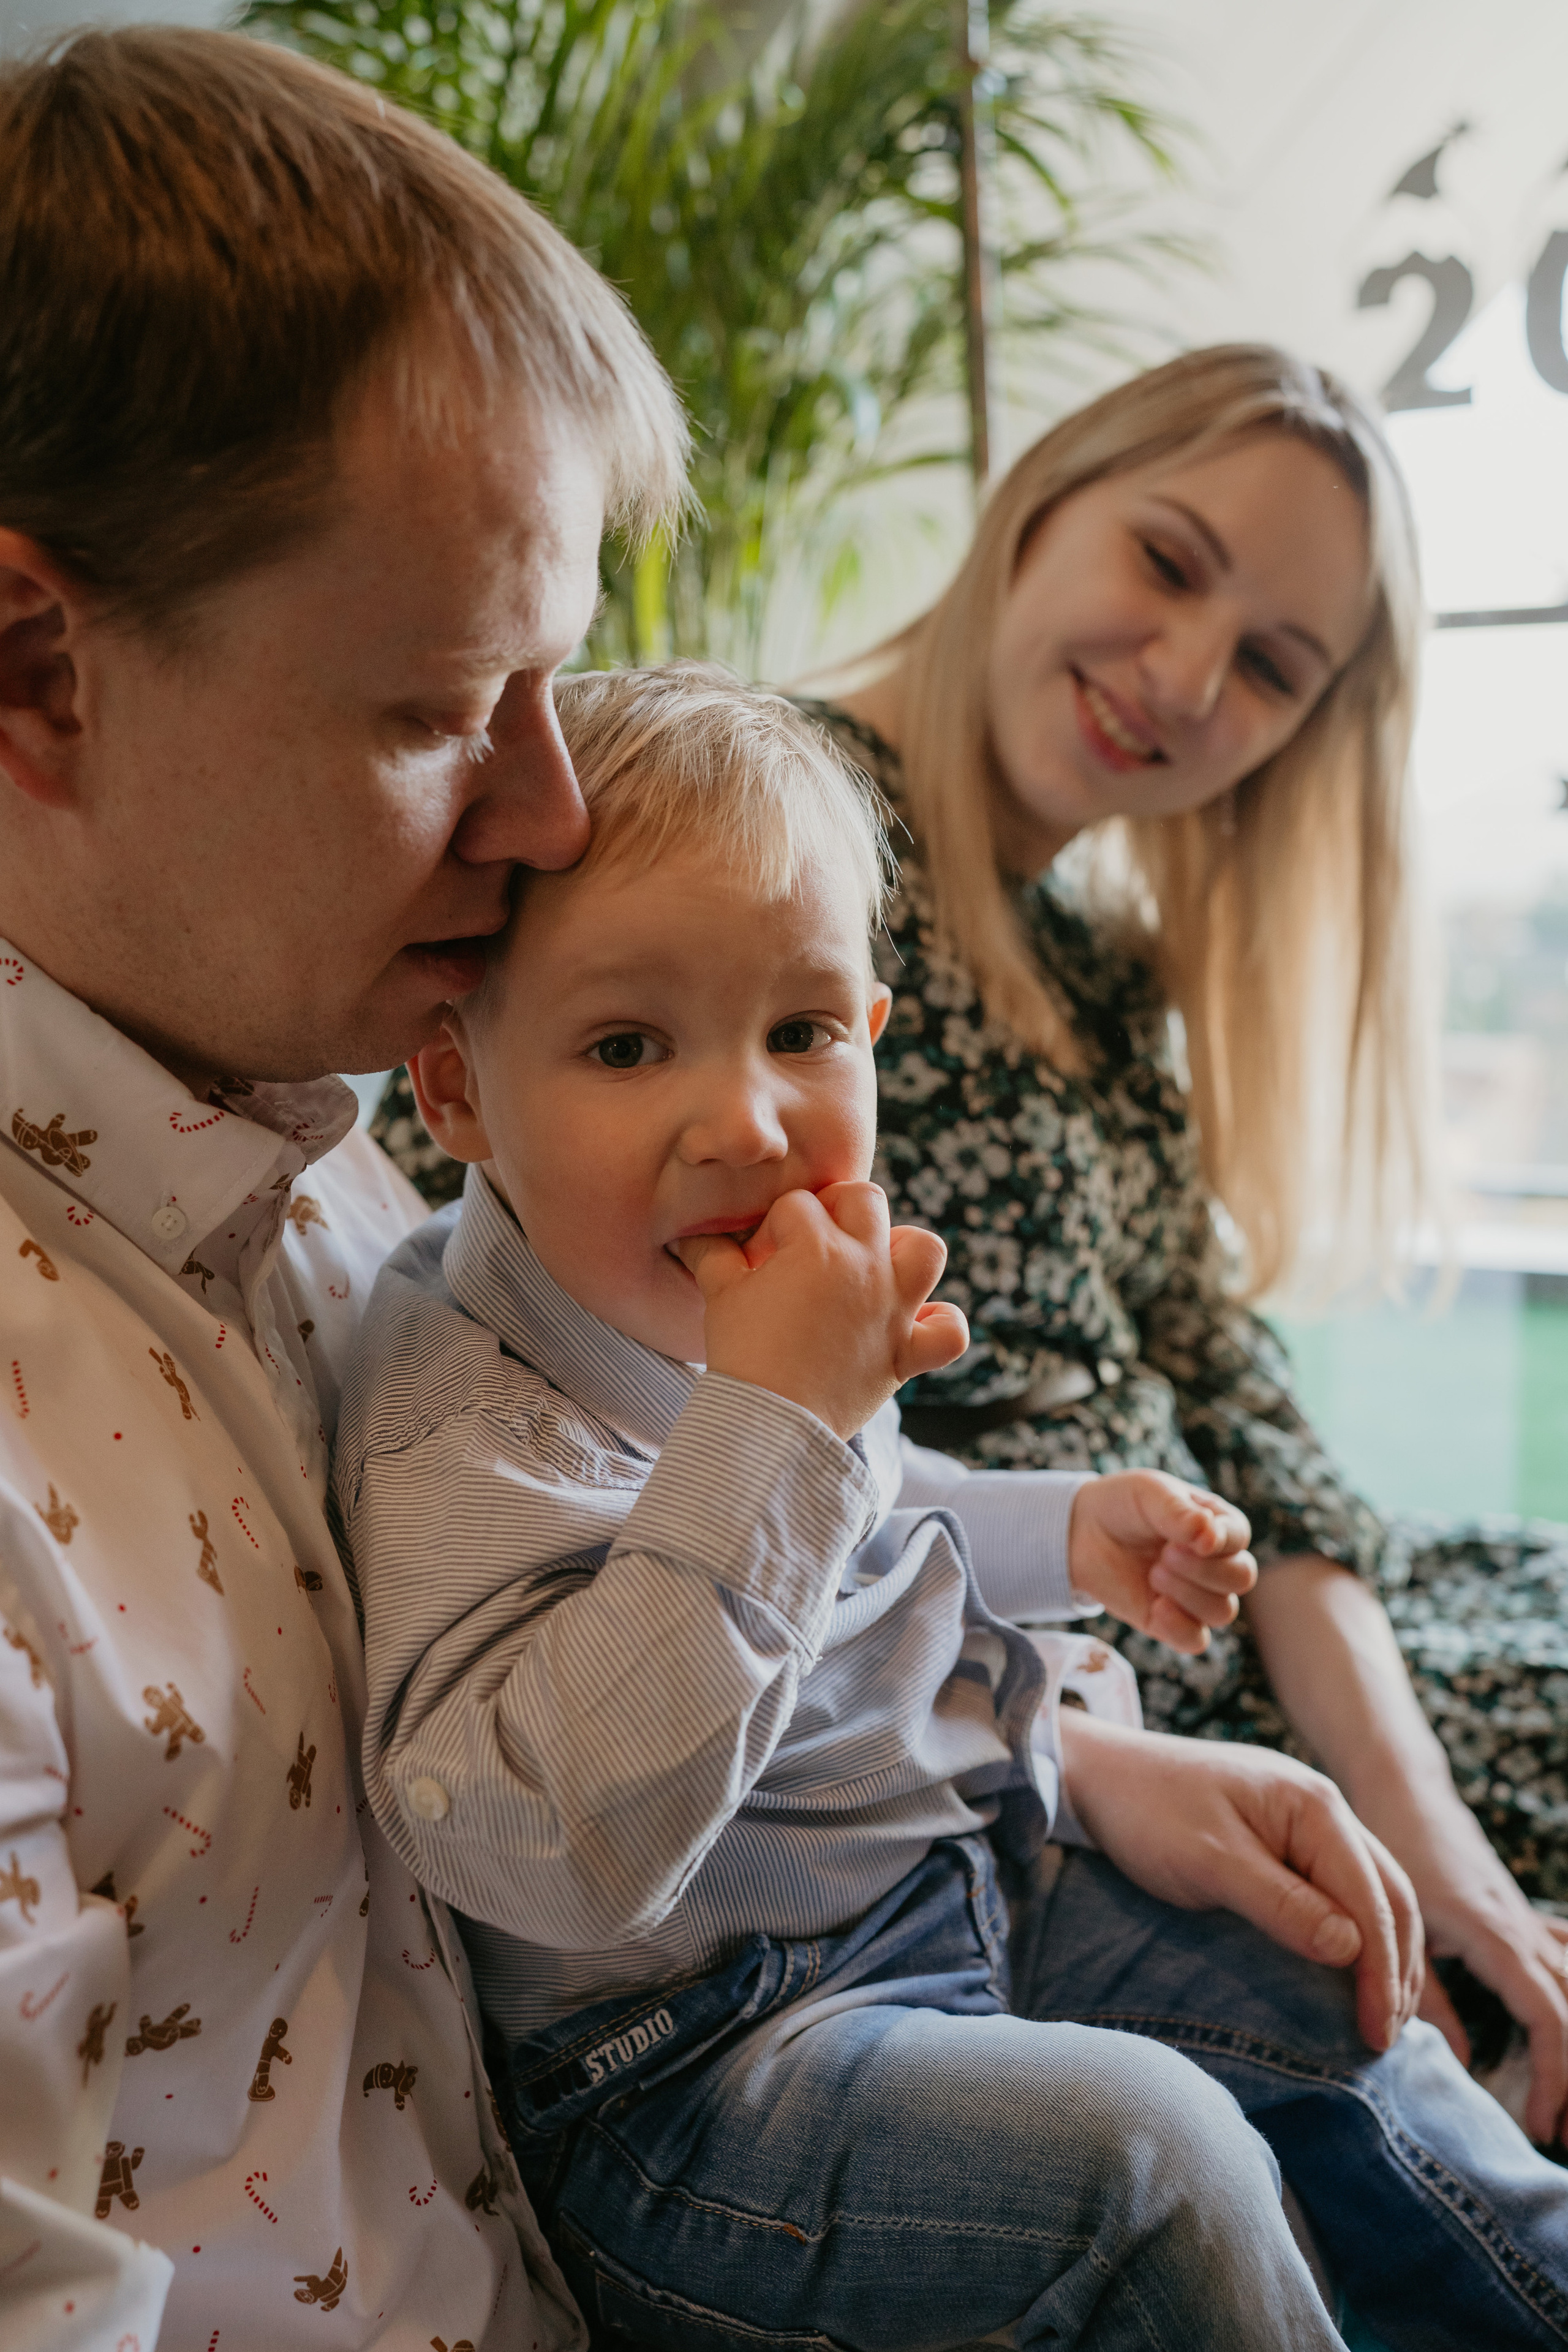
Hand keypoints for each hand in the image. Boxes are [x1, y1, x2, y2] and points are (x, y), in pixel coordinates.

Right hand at [676, 1182, 968, 1438]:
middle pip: (866, 1200)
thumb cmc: (741, 1354)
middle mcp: (864, 1267)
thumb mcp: (721, 1296)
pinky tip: (915, 1324)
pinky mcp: (907, 1353)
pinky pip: (950, 1332)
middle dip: (838, 1211)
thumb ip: (712, 1256)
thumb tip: (692, 1237)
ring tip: (874, 1267)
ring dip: (903, 1250)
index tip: (757, 1260)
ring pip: (926, 1249)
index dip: (773, 1227)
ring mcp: (893, 1309)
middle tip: (812, 1247)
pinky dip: (939, 1325)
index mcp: (816, 1246)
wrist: (768, 1422)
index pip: (797, 1205)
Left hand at [1058, 1712, 1423, 2055]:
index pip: (1371, 1897)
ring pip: (1373, 1895)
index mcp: (1315, 1805)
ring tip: (1383, 2018)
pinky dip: (1359, 1937)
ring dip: (1385, 1956)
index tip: (1376, 2034)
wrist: (1103, 1774)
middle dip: (1395, 1968)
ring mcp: (1310, 1824)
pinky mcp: (1290, 1843)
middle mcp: (1325, 1809)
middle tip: (1386, 2039)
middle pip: (1388, 1895)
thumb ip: (1281, 1902)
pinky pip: (1343, 1892)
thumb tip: (1352, 1949)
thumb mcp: (1209, 1860)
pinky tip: (1353, 1975)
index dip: (1380, 1970)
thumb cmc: (1148, 1810)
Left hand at [1069, 1471, 1256, 1654]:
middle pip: (1241, 1578)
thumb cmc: (1124, 1505)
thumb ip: (1178, 1512)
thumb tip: (1209, 1535)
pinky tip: (1156, 1607)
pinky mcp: (1172, 1622)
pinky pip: (1196, 1640)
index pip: (1239, 1538)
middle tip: (1164, 1555)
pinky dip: (1180, 1627)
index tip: (1187, 1538)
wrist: (1083, 1533)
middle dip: (1203, 1569)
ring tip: (1153, 1573)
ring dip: (1188, 1594)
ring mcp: (1195, 1595)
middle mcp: (1214, 1563)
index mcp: (1217, 1525)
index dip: (1221, 1541)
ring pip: (1223, 1611)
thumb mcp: (1149, 1494)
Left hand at [1354, 1778, 1567, 2145]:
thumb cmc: (1394, 1851)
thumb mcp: (1399, 1926)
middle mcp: (1525, 1931)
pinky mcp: (1525, 1921)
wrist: (1404, 1792)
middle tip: (1562, 2136)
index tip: (1539, 2123)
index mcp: (1497, 1936)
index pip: (1551, 2017)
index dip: (1554, 2075)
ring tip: (1565, 2107)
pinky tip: (1566, 2033)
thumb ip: (1422, 1995)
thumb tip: (1457, 2062)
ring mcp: (1529, 1924)